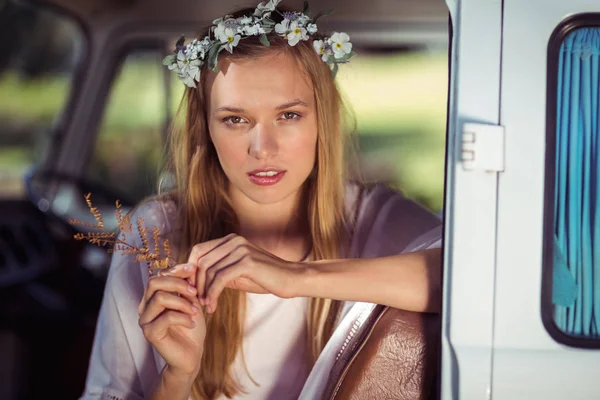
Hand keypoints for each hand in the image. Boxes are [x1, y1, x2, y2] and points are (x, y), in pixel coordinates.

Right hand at [138, 263, 206, 378]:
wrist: (192, 353)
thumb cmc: (191, 326)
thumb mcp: (192, 301)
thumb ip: (188, 286)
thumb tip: (191, 266)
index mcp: (152, 297)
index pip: (159, 275)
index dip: (176, 270)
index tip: (194, 268)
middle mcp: (145, 306)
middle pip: (154, 282)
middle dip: (177, 283)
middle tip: (195, 291)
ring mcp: (145, 320)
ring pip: (160, 298)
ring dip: (182, 302)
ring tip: (195, 311)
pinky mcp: (150, 333)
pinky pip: (166, 317)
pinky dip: (183, 318)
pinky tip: (192, 324)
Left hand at [188, 234, 302, 312]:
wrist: (290, 279)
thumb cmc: (265, 278)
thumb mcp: (237, 273)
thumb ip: (218, 271)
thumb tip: (194, 279)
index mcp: (230, 240)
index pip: (199, 250)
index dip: (190, 270)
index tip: (191, 289)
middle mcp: (234, 241)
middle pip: (201, 260)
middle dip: (195, 283)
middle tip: (197, 301)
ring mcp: (240, 250)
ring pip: (209, 271)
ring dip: (204, 292)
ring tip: (206, 306)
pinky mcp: (246, 262)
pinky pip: (220, 279)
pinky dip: (213, 294)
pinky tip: (213, 306)